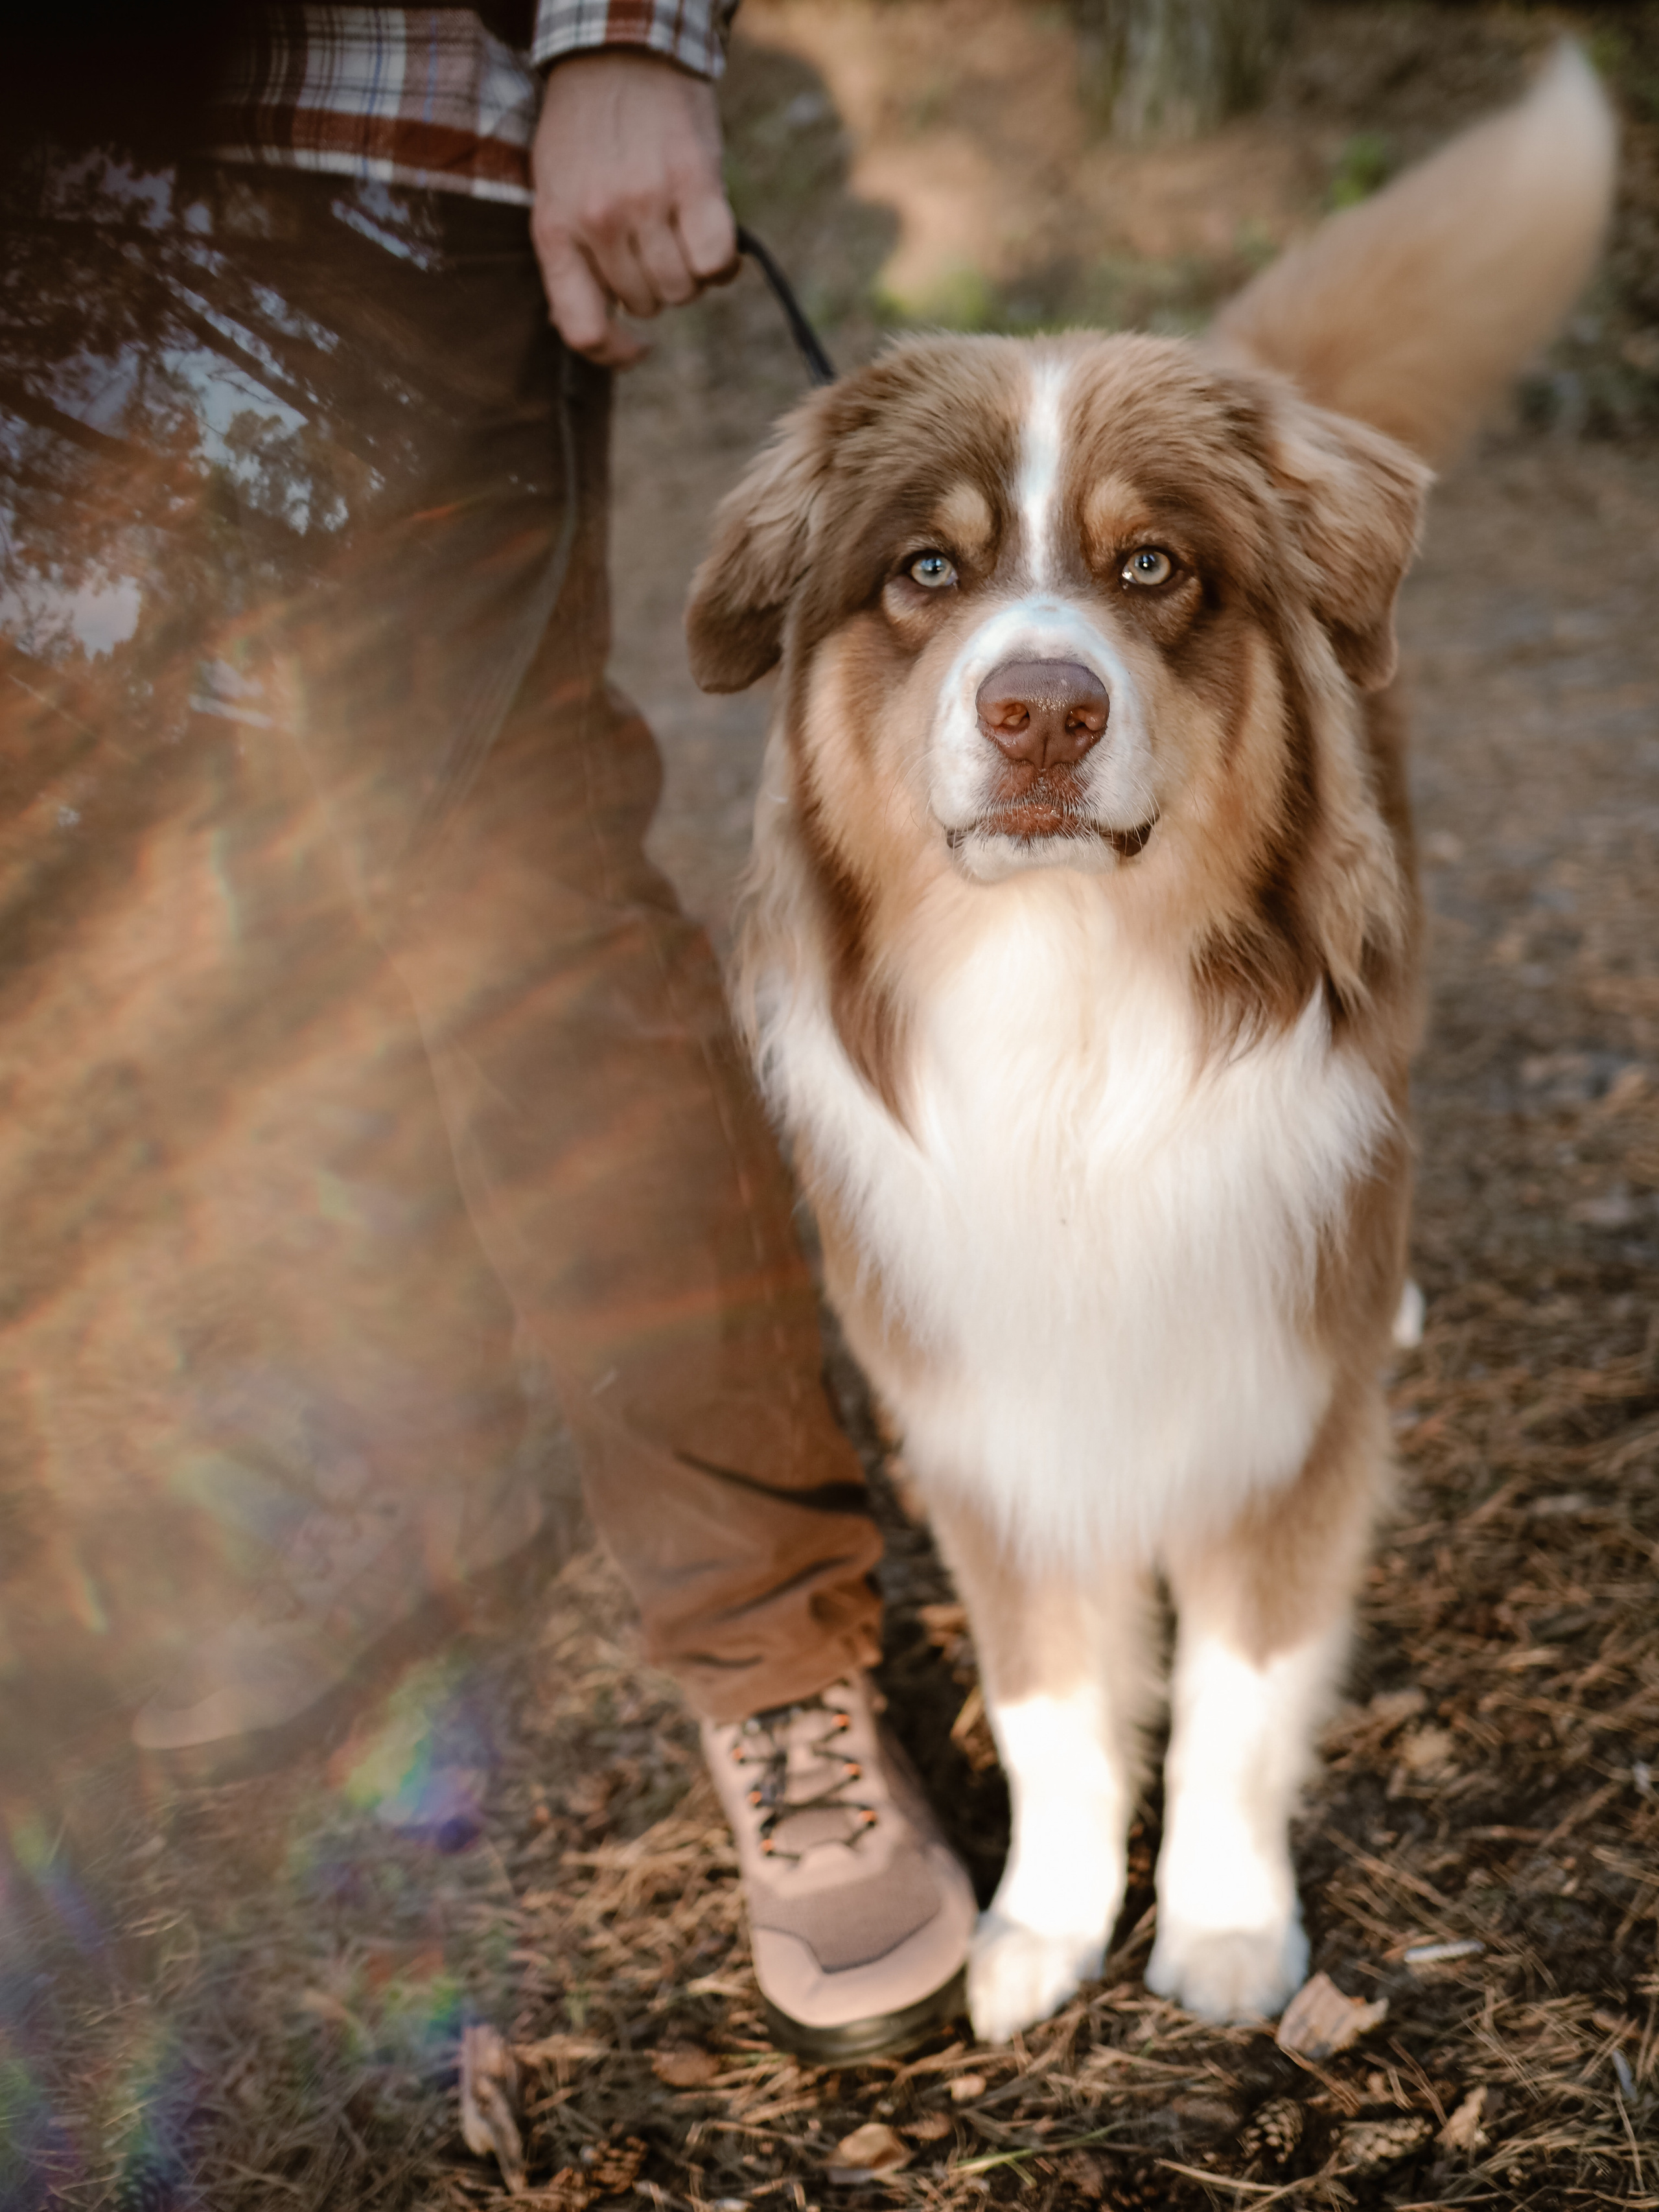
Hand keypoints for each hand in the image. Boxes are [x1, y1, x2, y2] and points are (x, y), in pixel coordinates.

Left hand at [531, 52, 738, 367]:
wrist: (617, 53)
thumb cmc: (586, 131)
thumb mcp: (555, 194)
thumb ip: (571, 259)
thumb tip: (599, 329)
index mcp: (555, 231)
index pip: (583, 331)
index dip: (615, 354)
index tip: (639, 348)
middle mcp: (598, 222)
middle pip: (646, 305)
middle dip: (657, 285)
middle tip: (656, 243)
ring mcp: (645, 202)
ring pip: (683, 289)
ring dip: (691, 273)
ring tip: (681, 231)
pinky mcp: (692, 182)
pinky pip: (716, 260)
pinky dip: (722, 262)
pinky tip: (713, 237)